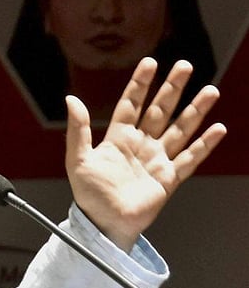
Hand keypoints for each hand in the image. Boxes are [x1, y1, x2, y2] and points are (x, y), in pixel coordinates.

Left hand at [65, 57, 226, 250]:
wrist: (103, 224)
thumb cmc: (88, 195)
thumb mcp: (77, 159)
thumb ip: (77, 129)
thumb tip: (71, 99)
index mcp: (118, 139)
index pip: (131, 105)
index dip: (140, 84)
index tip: (150, 63)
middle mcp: (140, 146)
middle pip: (160, 111)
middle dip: (173, 88)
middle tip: (185, 66)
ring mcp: (156, 161)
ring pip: (180, 129)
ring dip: (195, 110)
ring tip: (210, 90)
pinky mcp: (168, 179)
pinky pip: (190, 158)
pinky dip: (204, 144)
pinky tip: (217, 129)